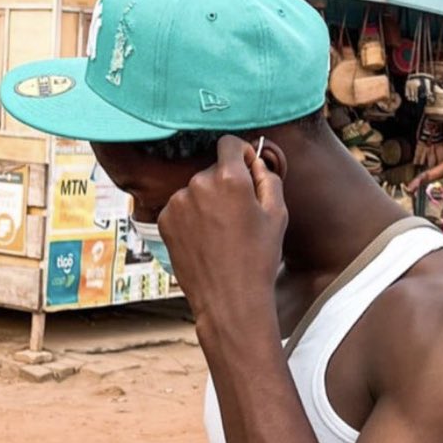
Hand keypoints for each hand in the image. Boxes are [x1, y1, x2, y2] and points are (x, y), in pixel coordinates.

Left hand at [158, 136, 287, 340]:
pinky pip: (182, 207)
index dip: (241, 154)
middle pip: (214, 170)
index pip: (228, 143)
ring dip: (208, 202)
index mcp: (229, 179)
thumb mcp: (278, 214)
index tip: (246, 169)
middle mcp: (198, 183)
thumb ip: (268, 177)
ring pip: (197, 190)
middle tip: (239, 215)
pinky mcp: (165, 219)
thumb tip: (255, 161)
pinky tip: (205, 240)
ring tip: (222, 233)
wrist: (228, 298)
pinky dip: (192, 218)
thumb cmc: (258, 258)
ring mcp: (178, 202)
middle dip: (226, 184)